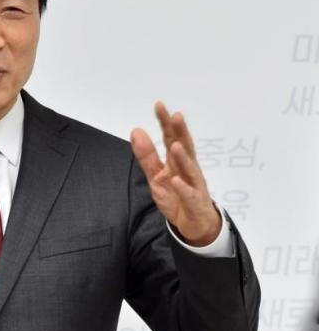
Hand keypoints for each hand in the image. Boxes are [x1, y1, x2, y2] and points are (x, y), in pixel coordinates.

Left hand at [130, 102, 221, 246]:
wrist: (194, 225)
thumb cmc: (177, 196)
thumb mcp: (156, 175)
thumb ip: (147, 155)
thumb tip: (136, 131)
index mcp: (177, 161)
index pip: (171, 137)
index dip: (165, 122)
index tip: (159, 105)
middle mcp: (188, 169)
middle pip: (185, 147)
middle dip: (180, 132)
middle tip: (176, 115)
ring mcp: (194, 185)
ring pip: (189, 169)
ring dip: (183, 157)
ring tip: (175, 145)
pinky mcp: (195, 202)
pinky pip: (189, 195)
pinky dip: (183, 188)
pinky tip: (176, 181)